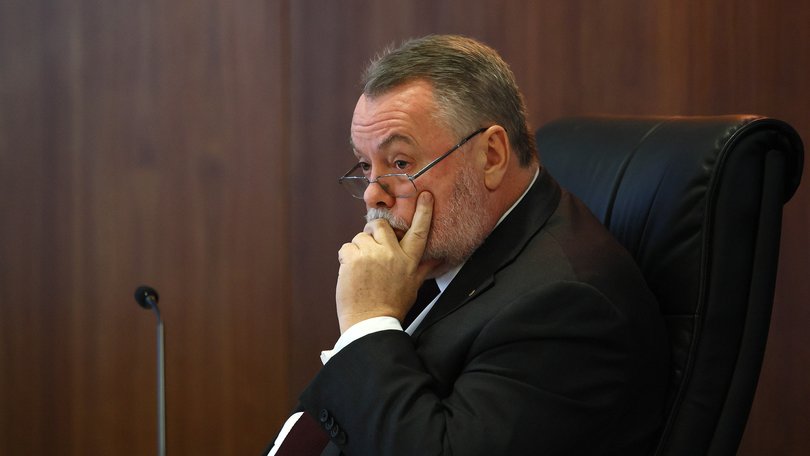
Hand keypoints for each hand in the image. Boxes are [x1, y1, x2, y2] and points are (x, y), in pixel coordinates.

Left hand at [335, 192, 434, 332]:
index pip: (419, 231)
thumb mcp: (413, 286)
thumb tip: (437, 260)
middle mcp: (392, 254)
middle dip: (373, 231)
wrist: (370, 322)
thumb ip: (423, 268)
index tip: (424, 195)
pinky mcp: (352, 259)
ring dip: (358, 250)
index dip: (423, 212)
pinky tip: (351, 273)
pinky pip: (346, 247)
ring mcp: (371, 255)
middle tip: (370, 246)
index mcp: (409, 260)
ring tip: (361, 269)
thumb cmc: (391, 306)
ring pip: (360, 237)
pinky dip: (345, 258)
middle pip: (381, 226)